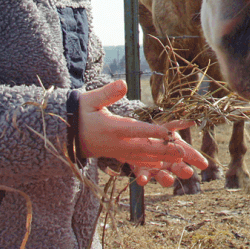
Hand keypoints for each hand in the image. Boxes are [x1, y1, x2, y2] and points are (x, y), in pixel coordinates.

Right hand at [78, 80, 207, 185]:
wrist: (66, 136)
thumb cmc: (80, 114)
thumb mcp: (90, 100)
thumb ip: (107, 93)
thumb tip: (124, 83)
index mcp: (112, 128)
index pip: (136, 130)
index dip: (152, 132)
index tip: (168, 133)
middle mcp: (117, 143)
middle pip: (144, 147)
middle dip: (164, 150)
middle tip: (183, 152)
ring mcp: (117, 152)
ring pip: (143, 156)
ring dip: (162, 158)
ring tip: (180, 159)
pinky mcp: (118, 155)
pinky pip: (136, 161)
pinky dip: (150, 163)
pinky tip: (163, 165)